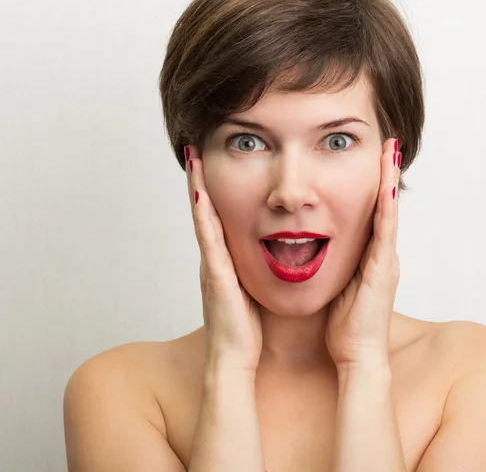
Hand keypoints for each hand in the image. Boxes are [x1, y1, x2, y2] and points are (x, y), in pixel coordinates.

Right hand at [186, 145, 262, 373]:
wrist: (235, 358)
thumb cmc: (246, 327)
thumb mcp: (251, 289)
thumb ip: (254, 270)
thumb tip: (271, 254)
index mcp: (225, 260)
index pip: (218, 218)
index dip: (212, 191)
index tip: (212, 163)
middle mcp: (214, 257)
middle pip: (205, 211)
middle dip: (200, 181)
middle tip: (197, 149)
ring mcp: (212, 264)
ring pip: (203, 218)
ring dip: (197, 188)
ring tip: (194, 158)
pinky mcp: (215, 275)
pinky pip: (208, 239)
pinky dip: (202, 215)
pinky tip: (200, 193)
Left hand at [326, 138, 400, 368]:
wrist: (356, 355)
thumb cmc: (345, 324)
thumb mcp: (338, 284)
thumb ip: (336, 263)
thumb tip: (320, 247)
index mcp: (370, 256)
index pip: (373, 211)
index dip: (375, 183)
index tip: (373, 156)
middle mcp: (383, 253)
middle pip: (385, 205)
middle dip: (387, 172)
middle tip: (388, 142)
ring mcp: (386, 260)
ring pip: (389, 212)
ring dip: (390, 180)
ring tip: (391, 150)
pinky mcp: (383, 270)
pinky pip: (385, 232)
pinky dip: (387, 207)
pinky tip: (387, 184)